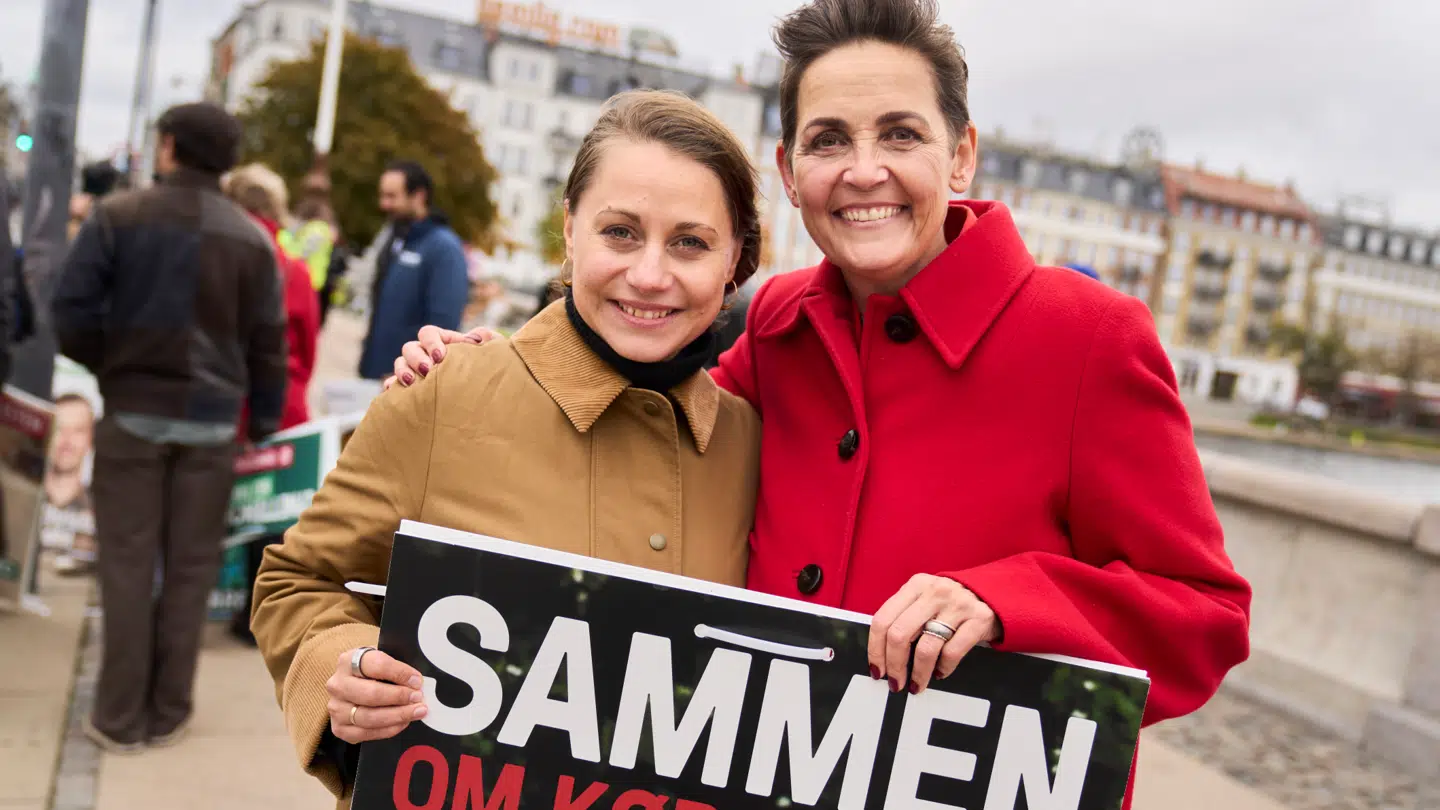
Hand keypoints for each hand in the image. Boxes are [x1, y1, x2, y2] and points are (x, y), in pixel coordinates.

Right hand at [326, 647, 427, 743]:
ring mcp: (336, 708)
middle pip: (371, 694)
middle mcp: (338, 684)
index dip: (400, 673)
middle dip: (399, 697)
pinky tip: (402, 722)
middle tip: (418, 698)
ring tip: (416, 712)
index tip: (416, 680)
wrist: (351, 687)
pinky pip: (366, 733)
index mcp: (349, 661)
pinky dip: (388, 729)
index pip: (376, 665)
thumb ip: (397, 670)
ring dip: (398, 716)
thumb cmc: (370, 673)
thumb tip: (416, 683)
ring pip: (369, 717)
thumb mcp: (381, 661)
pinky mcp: (339, 728)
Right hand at [382, 324, 500, 389]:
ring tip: (412, 383)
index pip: (428, 333)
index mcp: (442, 342)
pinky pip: (394, 387)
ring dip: (402, 371)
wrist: (487, 399)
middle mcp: (426, 355)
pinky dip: (392, 389)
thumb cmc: (489, 371)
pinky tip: (395, 393)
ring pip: (400, 365)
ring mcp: (416, 372)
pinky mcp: (410, 392)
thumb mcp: (493, 354)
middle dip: (416, 358)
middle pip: (410, 348)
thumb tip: (476, 338)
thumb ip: (488, 340)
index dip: (431, 342)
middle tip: (427, 370)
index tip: (441, 356)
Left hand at [868, 574, 999, 694]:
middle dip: (894, 665)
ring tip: (917, 684)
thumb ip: (904, 617)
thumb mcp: (925, 600)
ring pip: (925, 648)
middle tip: (896, 682)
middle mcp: (934, 592)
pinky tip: (940, 672)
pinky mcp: (978, 619)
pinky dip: (943, 668)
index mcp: (915, 585)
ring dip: (918, 674)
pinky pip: (952, 653)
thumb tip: (881, 654)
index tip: (877, 669)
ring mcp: (957, 605)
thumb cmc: (951, 603)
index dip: (875, 650)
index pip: (883, 619)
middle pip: (899, 634)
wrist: (993, 594)